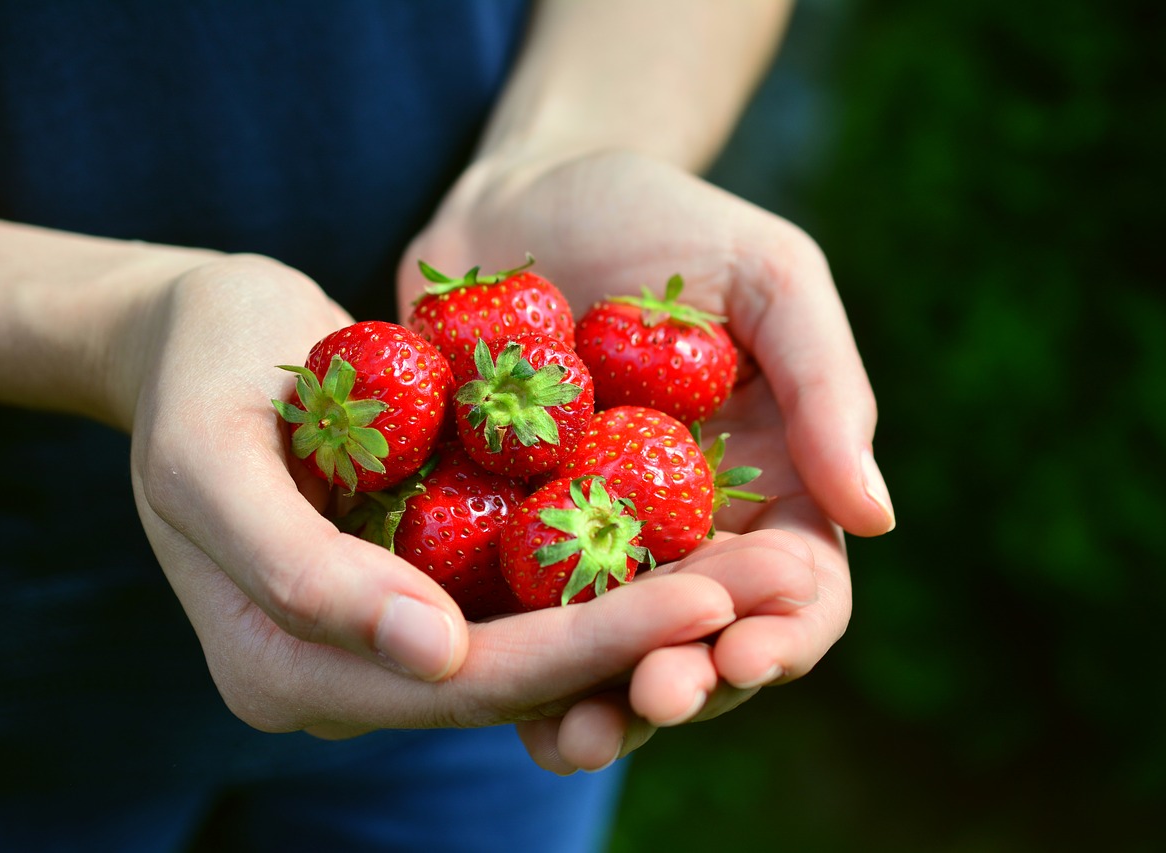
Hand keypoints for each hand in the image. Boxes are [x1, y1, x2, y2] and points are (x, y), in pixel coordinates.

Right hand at [123, 254, 740, 742]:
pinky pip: (528, 593)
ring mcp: (391, 633)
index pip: (461, 681)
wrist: (194, 335)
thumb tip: (435, 657)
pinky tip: (696, 538)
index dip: (584, 650)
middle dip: (644, 640)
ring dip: (647, 615)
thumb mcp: (209, 460)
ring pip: (537, 646)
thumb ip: (301, 570)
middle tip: (765, 590)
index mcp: (285, 671)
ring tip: (764, 574)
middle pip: (518, 678)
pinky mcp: (425, 580)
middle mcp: (348, 677)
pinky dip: (606, 573)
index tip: (701, 601)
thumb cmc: (193, 376)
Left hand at [399, 148, 885, 769]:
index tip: (745, 655)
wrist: (522, 195)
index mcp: (761, 487)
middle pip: (695, 640)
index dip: (782, 636)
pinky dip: (494, 652)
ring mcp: (581, 540)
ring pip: (598, 651)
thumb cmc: (662, 219)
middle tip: (650, 704)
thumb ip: (826, 386)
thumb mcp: (768, 275)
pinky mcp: (492, 530)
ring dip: (590, 702)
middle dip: (682, 685)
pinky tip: (470, 678)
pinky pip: (500, 606)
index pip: (795, 591)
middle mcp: (676, 532)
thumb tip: (876, 517)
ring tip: (566, 735)